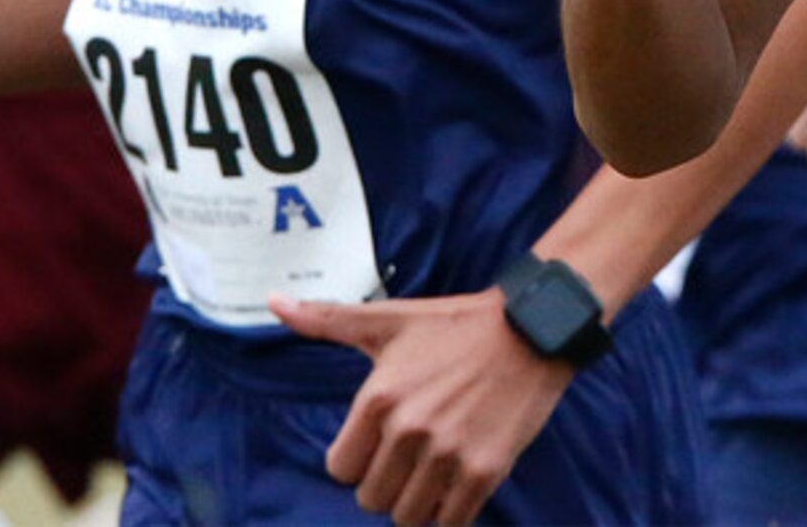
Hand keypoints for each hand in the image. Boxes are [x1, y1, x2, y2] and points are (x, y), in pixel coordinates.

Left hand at [271, 288, 575, 524]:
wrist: (532, 328)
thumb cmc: (455, 325)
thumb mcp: (388, 320)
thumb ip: (325, 319)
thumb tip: (273, 302)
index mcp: (379, 399)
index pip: (340, 470)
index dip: (357, 461)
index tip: (379, 445)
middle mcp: (409, 429)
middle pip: (371, 499)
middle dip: (386, 484)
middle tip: (409, 459)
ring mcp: (449, 454)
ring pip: (408, 517)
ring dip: (417, 503)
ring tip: (432, 474)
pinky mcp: (486, 470)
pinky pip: (451, 522)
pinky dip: (450, 514)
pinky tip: (457, 485)